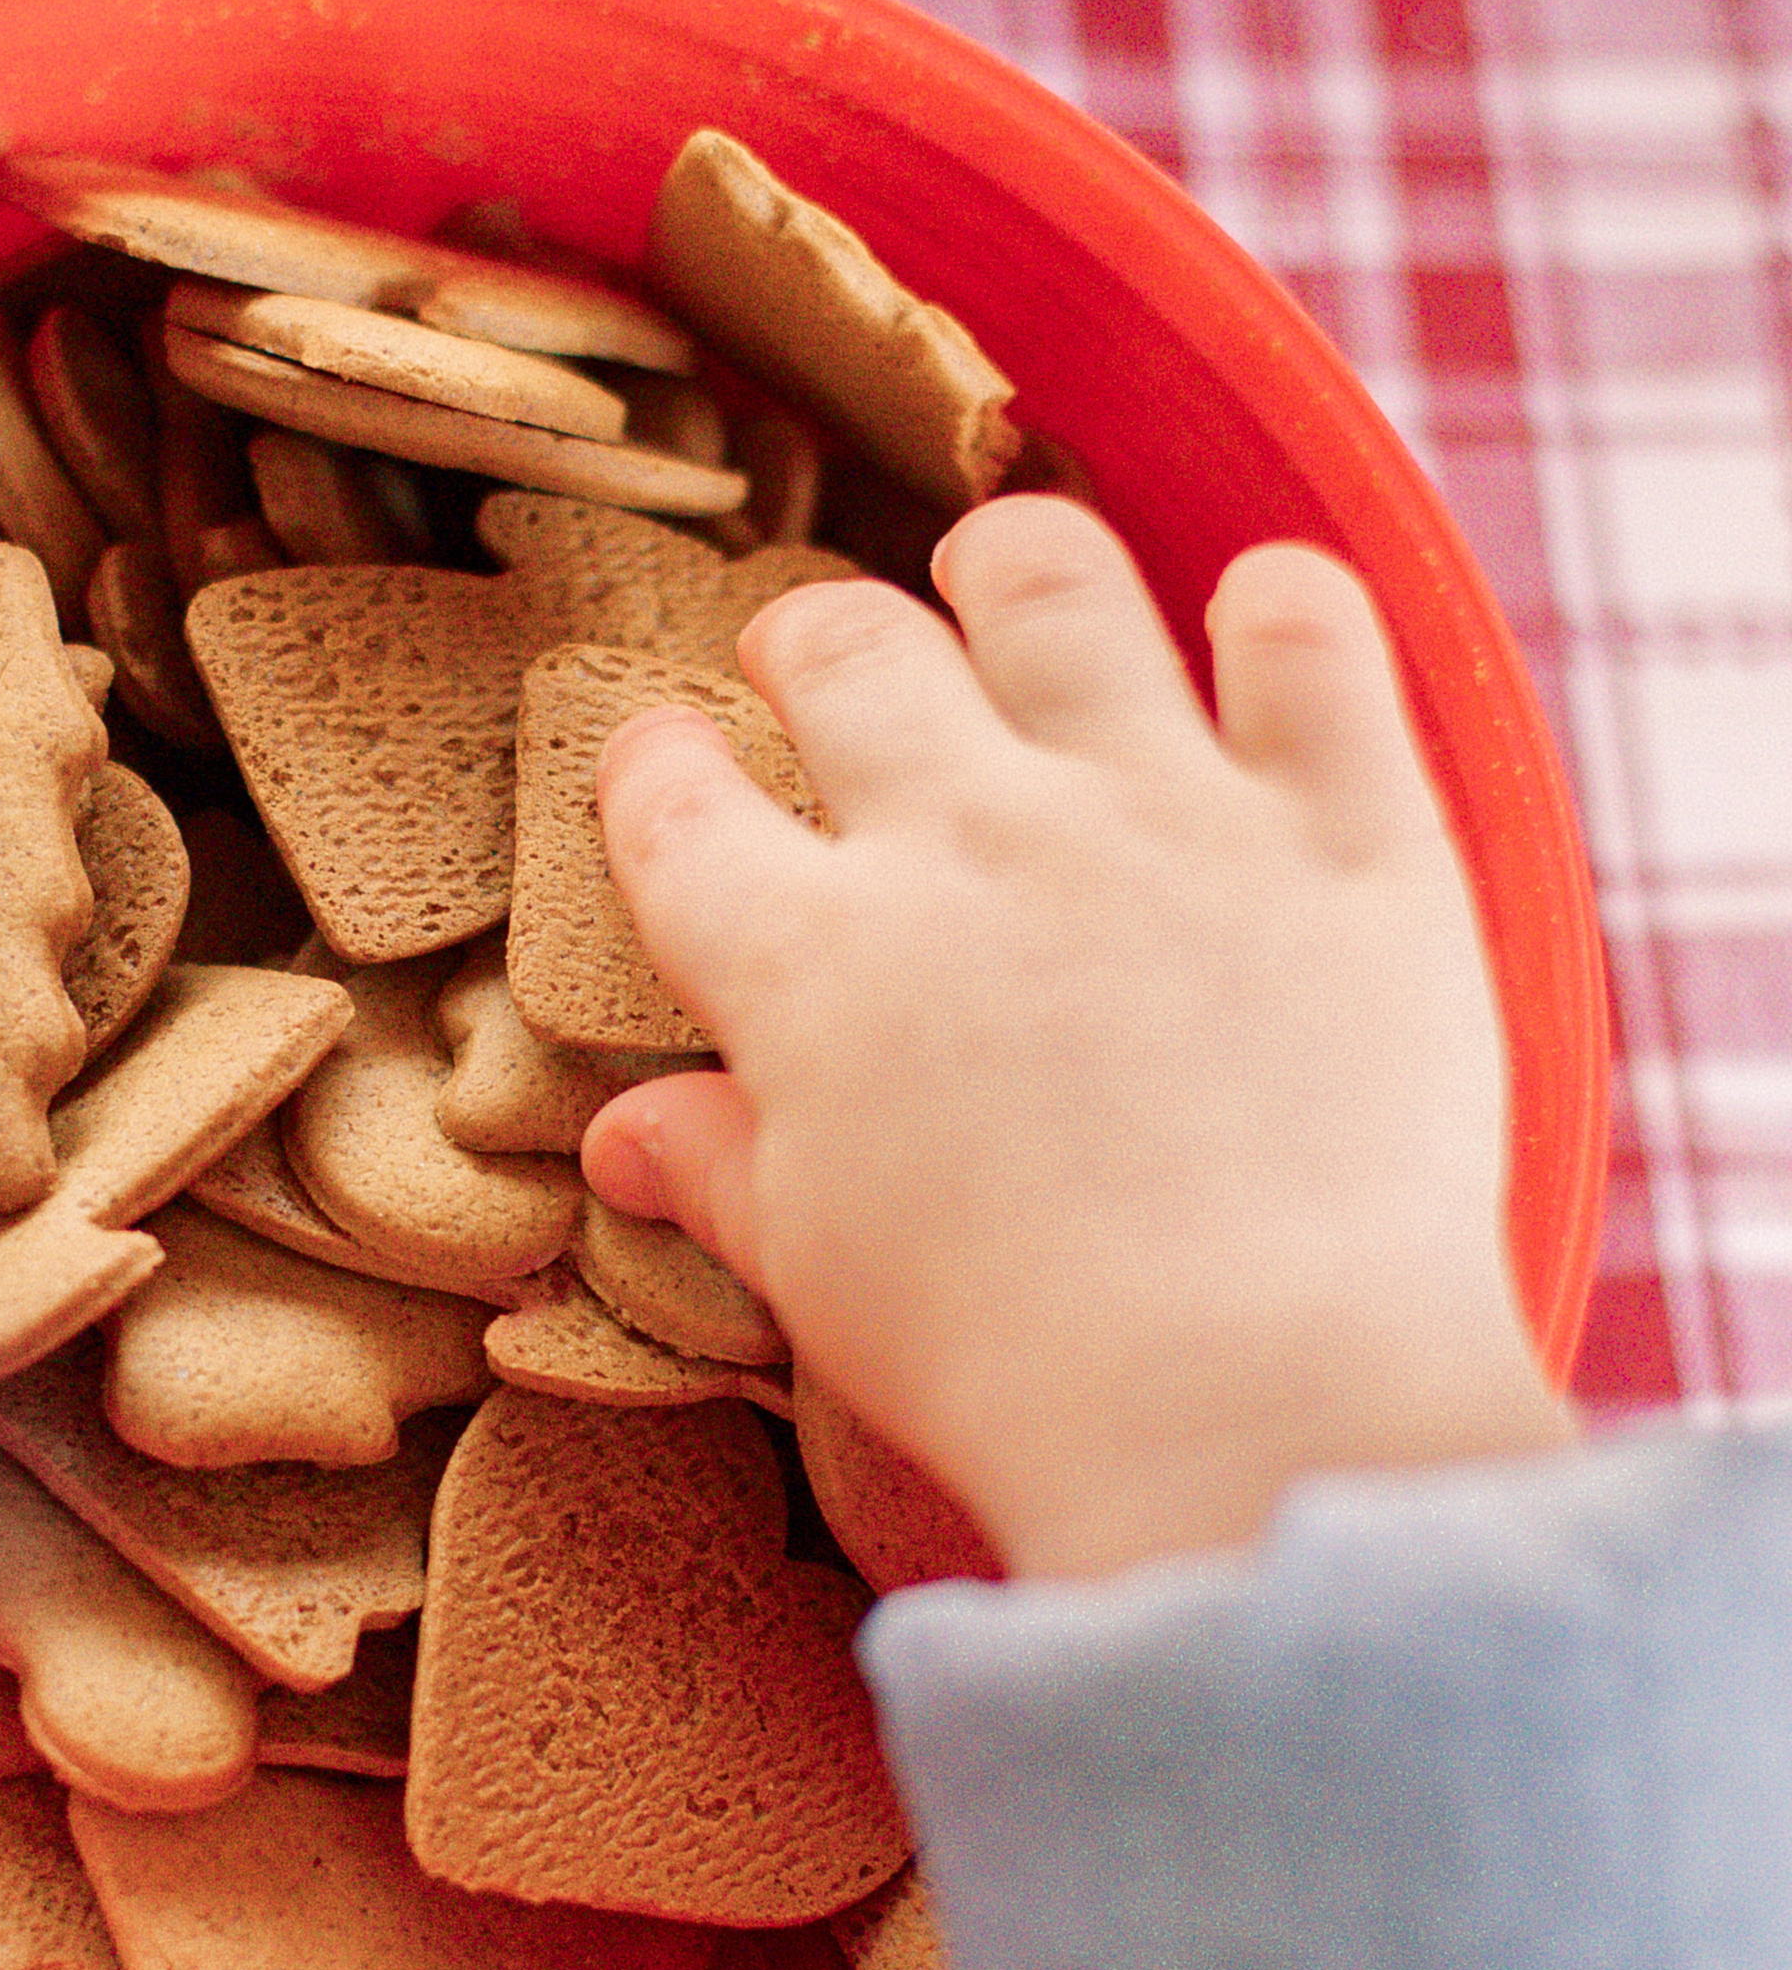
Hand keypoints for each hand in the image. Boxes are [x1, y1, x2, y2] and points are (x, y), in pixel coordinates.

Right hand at [579, 498, 1571, 1577]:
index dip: (654, 766)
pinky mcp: (1345, 825)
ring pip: (1055, 585)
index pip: (676, 804)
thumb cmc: (1009, 1367)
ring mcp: (1162, 812)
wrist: (1250, 1403)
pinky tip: (1264, 614)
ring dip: (1014, 566)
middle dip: (812, 641)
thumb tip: (625, 1137)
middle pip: (852, 653)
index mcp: (810, 962)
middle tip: (816, 663)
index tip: (665, 766)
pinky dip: (1282, 602)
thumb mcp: (822, 1280)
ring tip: (1005, 576)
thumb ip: (726, 1175)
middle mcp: (969, 842)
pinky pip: (1308, 631)